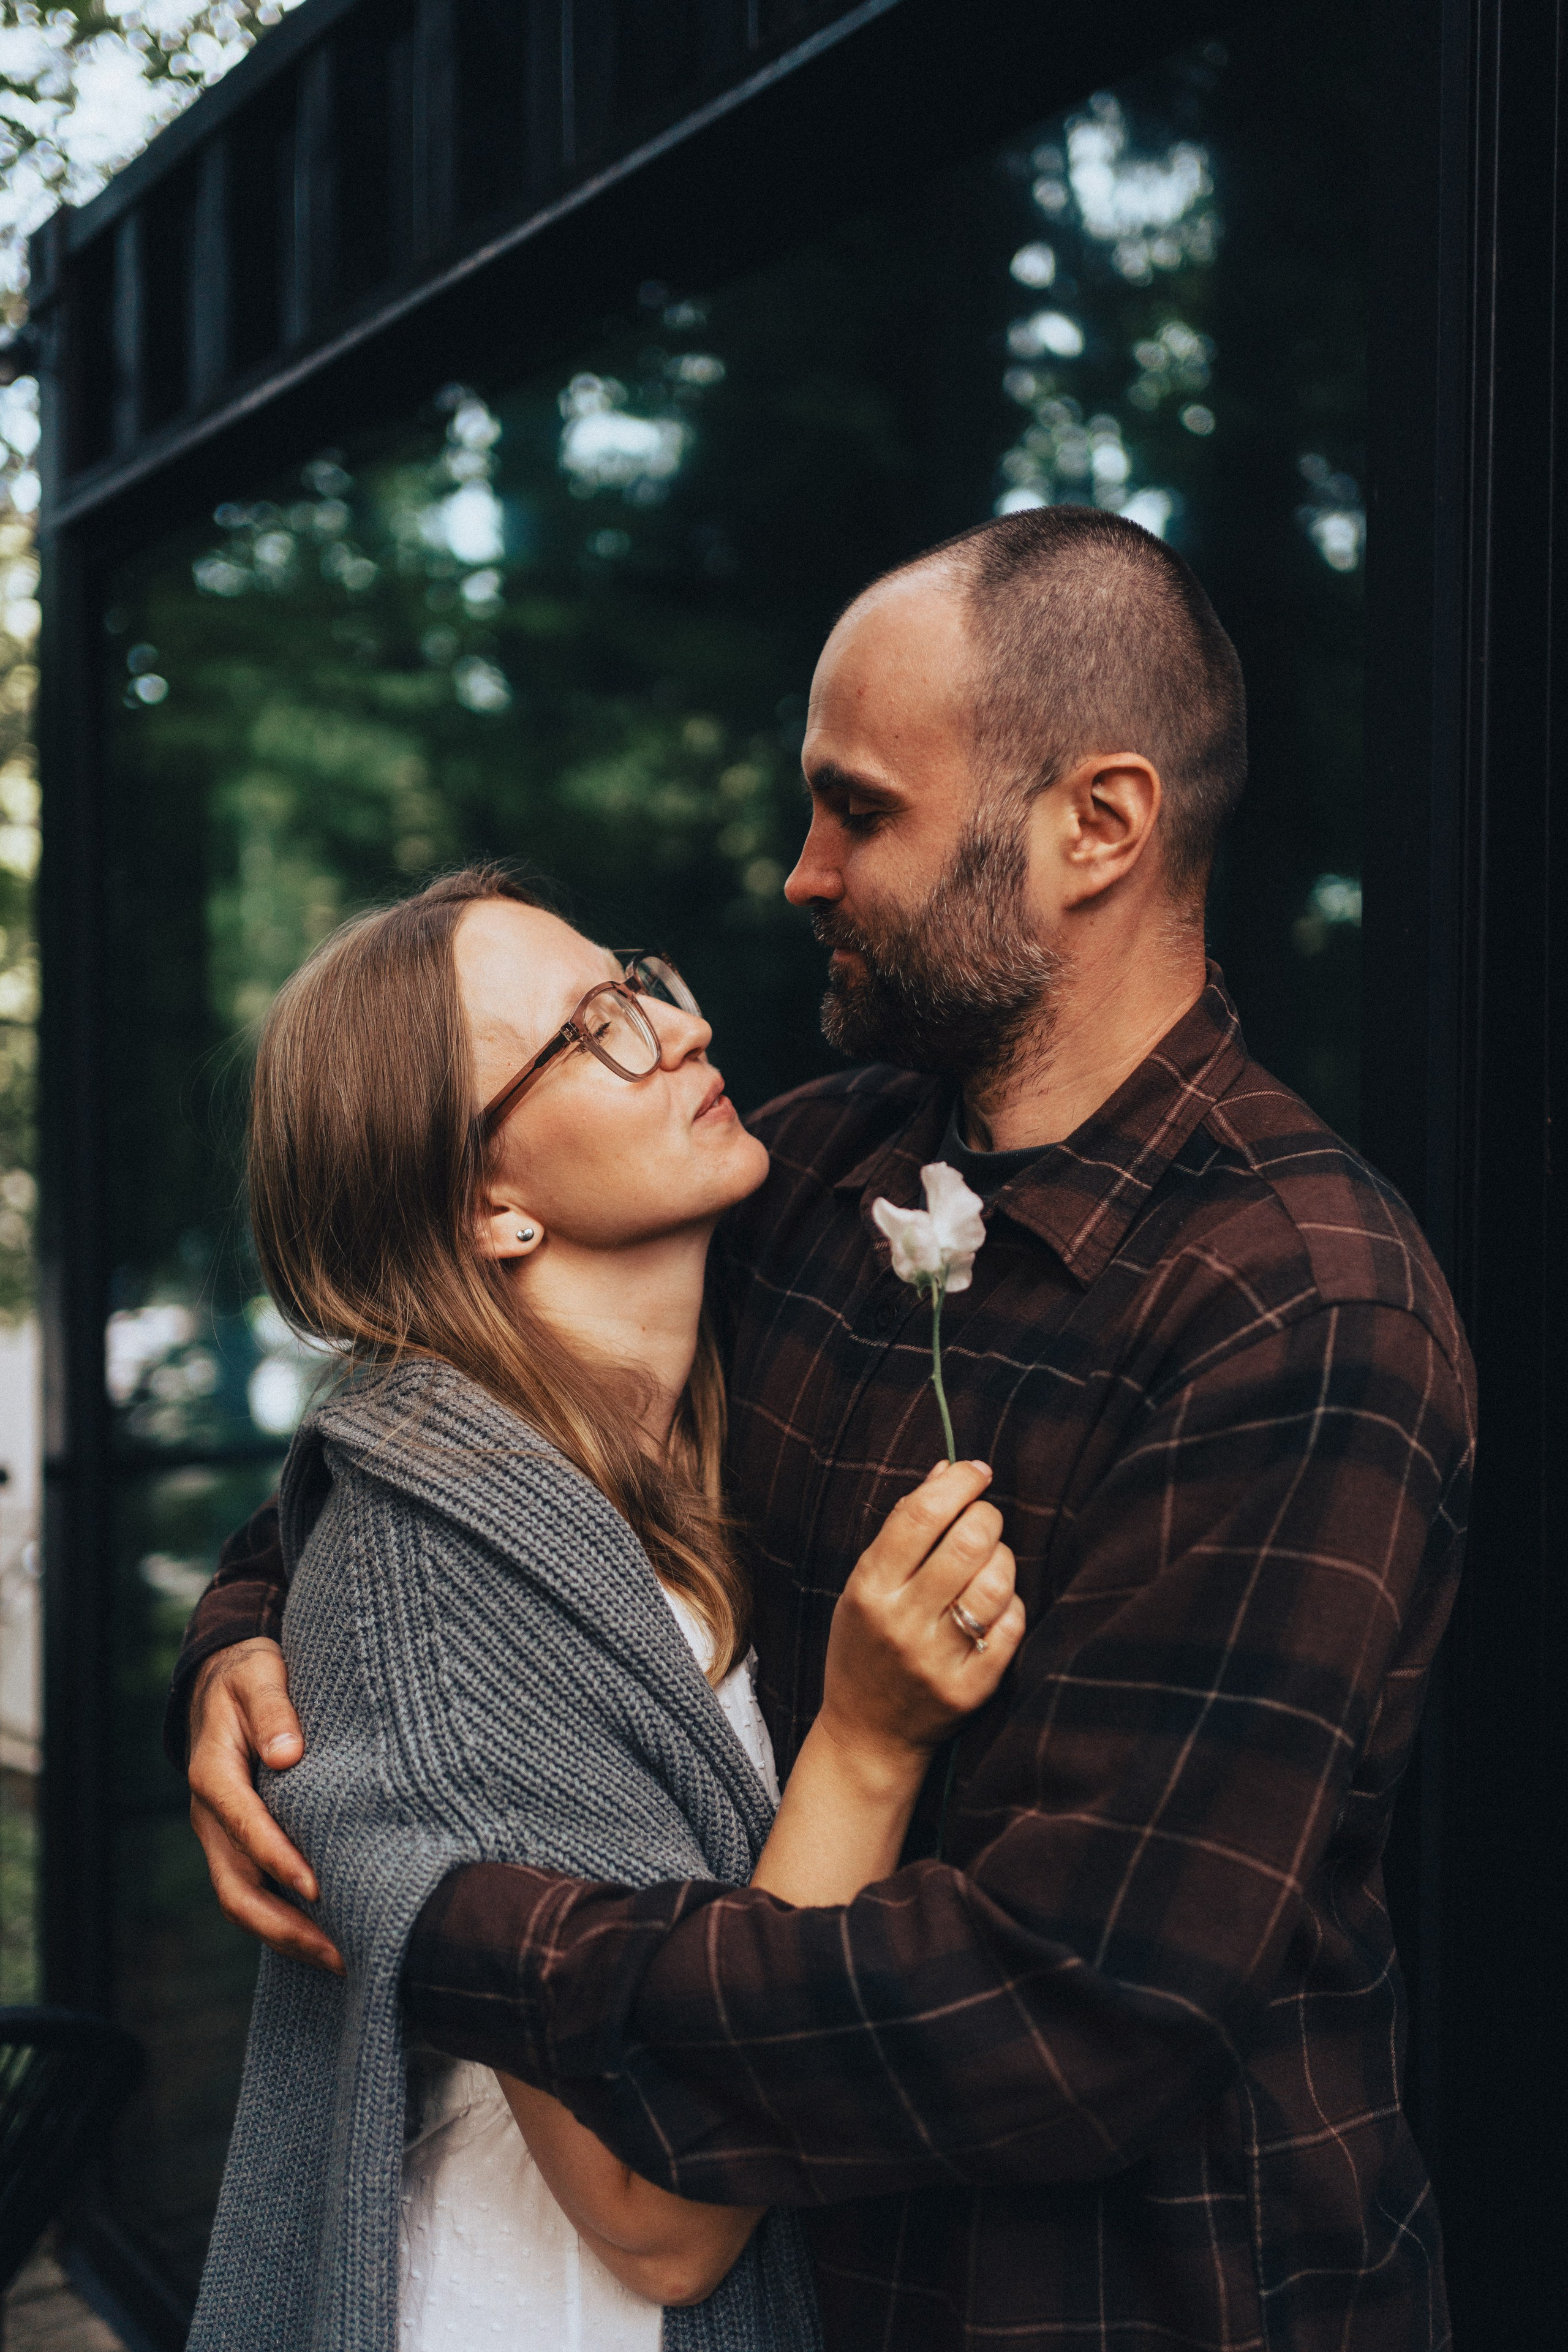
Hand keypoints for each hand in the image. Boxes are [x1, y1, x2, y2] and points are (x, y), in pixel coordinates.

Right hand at [187, 1638, 343, 1973]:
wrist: (226, 1684)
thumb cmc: (251, 1676)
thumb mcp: (260, 1674)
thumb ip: (273, 1709)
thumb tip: (287, 1754)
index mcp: (213, 1773)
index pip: (243, 1825)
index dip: (276, 1858)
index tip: (315, 1887)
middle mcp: (211, 1814)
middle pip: (235, 1885)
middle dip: (282, 1925)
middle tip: (337, 1953)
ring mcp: (222, 1836)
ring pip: (242, 1900)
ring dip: (286, 1936)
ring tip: (341, 1961)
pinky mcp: (238, 1845)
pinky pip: (255, 1892)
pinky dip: (285, 1922)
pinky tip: (327, 1939)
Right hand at [820, 1461, 1023, 1766]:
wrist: (867, 1735)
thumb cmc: (866, 1646)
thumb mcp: (865, 1585)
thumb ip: (903, 1527)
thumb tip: (947, 1469)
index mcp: (868, 1588)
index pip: (921, 1514)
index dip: (959, 1483)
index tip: (977, 1472)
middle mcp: (900, 1622)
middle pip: (967, 1541)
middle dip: (987, 1516)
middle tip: (984, 1520)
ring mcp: (935, 1658)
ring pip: (997, 1582)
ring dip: (1003, 1559)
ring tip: (991, 1563)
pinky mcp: (969, 1689)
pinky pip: (1012, 1627)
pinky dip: (1012, 1606)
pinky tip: (997, 1606)